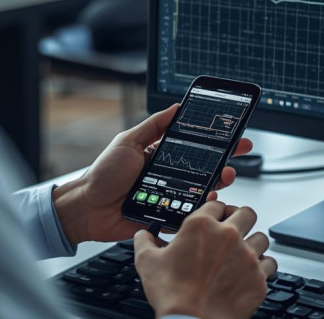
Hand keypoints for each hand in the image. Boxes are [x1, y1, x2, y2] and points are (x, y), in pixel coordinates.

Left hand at [52, 104, 253, 245]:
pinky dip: (201, 208)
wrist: (86, 208)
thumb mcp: (128, 141)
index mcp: (161, 156)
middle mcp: (169, 176)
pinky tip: (208, 200)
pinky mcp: (166, 216)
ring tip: (223, 177)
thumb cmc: (103, 174)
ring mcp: (170, 196)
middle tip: (236, 156)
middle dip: (224, 162)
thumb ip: (153, 125)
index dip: (215, 141)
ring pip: (201, 191)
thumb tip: (175, 107)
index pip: (194, 147)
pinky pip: (189, 213)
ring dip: (217, 184)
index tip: (233, 135)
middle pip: (204, 169)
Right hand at [134, 202, 276, 318]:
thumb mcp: (147, 263)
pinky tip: (251, 272)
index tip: (214, 218)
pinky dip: (262, 267)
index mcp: (201, 225)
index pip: (217, 204)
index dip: (215, 210)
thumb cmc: (172, 295)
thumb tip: (143, 235)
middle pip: (247, 212)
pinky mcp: (259, 278)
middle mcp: (228, 235)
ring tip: (243, 252)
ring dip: (253, 243)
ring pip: (262, 238)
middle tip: (234, 229)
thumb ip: (145, 242)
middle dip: (241, 219)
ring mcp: (247, 256)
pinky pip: (270, 264)